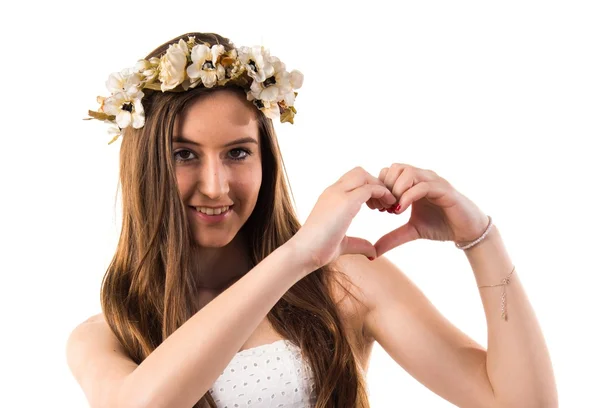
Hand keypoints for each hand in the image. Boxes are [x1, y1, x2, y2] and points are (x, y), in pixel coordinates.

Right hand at [290, 166, 396, 270]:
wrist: (304, 253)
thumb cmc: (318, 251)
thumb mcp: (343, 244)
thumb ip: (359, 244)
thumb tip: (374, 252)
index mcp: (330, 197)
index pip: (352, 180)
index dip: (368, 189)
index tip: (377, 207)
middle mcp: (333, 191)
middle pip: (359, 172)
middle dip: (375, 184)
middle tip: (383, 204)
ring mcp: (338, 194)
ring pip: (364, 175)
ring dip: (379, 187)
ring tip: (387, 206)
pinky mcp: (346, 202)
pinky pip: (370, 188)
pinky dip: (383, 194)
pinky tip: (388, 207)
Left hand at [366, 163, 489, 256]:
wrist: (467, 232)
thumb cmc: (441, 226)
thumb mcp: (411, 231)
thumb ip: (392, 238)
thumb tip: (373, 253)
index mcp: (413, 183)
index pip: (389, 171)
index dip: (379, 187)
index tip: (376, 208)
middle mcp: (423, 177)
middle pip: (395, 167)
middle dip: (385, 187)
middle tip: (383, 208)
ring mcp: (434, 181)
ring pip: (408, 172)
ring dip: (395, 190)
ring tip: (393, 210)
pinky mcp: (444, 190)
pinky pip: (422, 186)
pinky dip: (407, 196)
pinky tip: (400, 211)